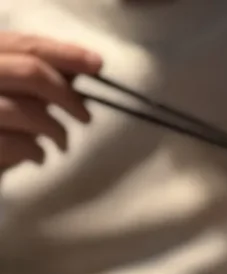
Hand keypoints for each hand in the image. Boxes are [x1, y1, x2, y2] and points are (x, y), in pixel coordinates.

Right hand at [0, 33, 101, 169]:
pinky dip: (36, 153)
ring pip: (27, 111)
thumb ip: (36, 79)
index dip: (65, 53)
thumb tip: (78, 70)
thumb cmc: (0, 123)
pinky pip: (17, 144)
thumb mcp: (14, 92)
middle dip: (67, 95)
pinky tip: (39, 157)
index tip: (97, 64)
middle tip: (86, 116)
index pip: (25, 45)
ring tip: (62, 142)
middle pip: (30, 72)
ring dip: (56, 130)